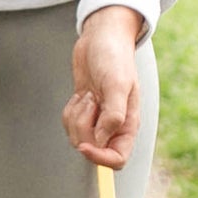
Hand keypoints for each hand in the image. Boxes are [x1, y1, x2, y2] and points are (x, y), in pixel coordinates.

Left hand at [65, 6, 143, 168]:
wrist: (101, 38)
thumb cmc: (114, 57)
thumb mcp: (117, 84)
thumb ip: (113, 115)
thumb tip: (102, 141)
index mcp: (128, 124)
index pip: (117, 158)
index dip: (99, 158)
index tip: (85, 145)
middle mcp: (113, 125)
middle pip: (92, 148)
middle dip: (83, 127)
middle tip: (91, 101)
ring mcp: (97, 119)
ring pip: (77, 136)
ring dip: (76, 116)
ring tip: (88, 94)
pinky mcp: (84, 111)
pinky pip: (69, 124)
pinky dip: (70, 111)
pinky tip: (80, 94)